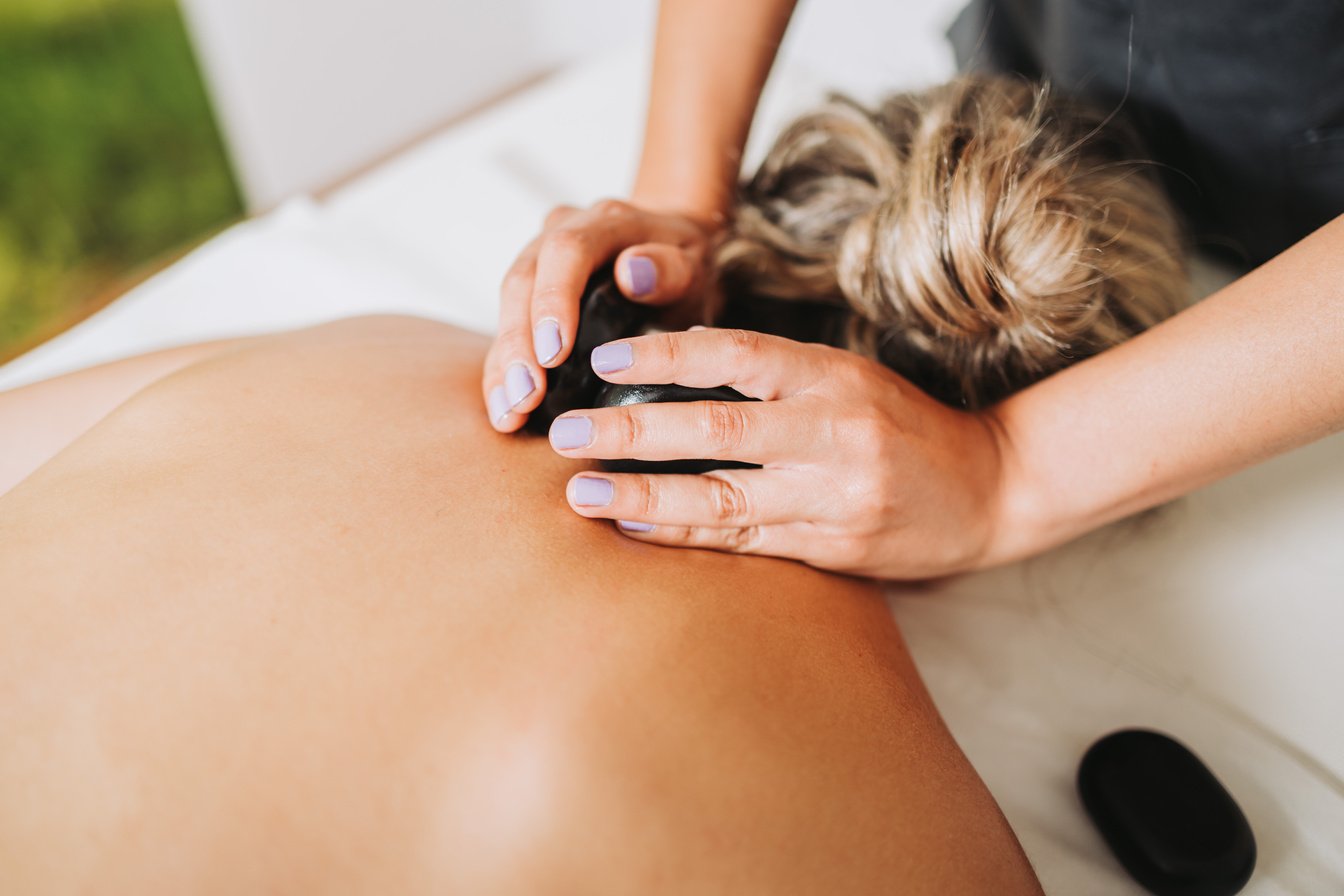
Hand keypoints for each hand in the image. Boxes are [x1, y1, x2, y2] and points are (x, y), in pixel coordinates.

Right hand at [482, 199, 719, 431]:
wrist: (674, 253)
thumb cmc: (687, 265)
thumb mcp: (694, 265)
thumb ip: (671, 269)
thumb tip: (632, 273)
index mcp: (606, 221)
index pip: (567, 251)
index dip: (554, 300)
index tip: (554, 354)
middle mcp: (562, 231)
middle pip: (524, 279)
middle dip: (520, 342)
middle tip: (525, 395)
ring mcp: (539, 257)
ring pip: (507, 304)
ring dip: (503, 361)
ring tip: (508, 411)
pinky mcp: (528, 289)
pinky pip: (507, 327)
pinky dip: (502, 370)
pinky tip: (503, 410)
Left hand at [544, 328, 1009, 579]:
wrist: (993, 490)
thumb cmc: (907, 426)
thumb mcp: (850, 378)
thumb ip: (777, 377)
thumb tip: (678, 367)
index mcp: (835, 377)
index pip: (736, 355)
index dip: (664, 354)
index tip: (602, 358)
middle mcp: (834, 432)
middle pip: (715, 429)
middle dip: (631, 432)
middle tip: (564, 433)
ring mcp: (834, 496)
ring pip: (722, 497)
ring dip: (643, 496)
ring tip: (581, 494)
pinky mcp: (834, 547)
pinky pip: (746, 540)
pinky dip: (686, 535)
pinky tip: (636, 530)